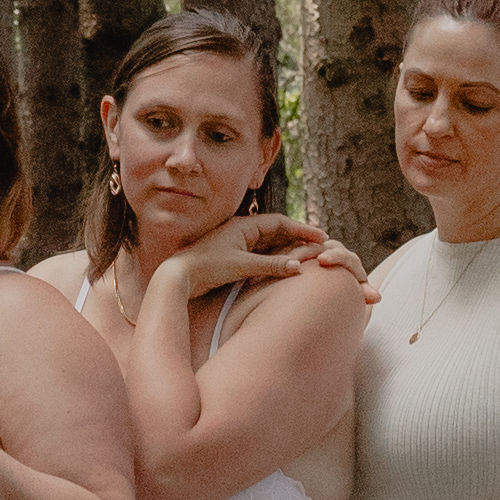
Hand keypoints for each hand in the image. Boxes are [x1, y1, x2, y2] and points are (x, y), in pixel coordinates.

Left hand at [175, 214, 365, 294]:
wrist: (178, 277)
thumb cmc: (207, 267)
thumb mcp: (242, 266)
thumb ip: (271, 265)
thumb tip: (299, 266)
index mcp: (243, 226)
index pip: (279, 222)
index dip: (301, 229)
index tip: (321, 236)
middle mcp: (241, 231)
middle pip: (276, 231)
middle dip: (298, 238)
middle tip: (319, 246)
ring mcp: (237, 244)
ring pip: (268, 244)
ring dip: (287, 249)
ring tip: (307, 256)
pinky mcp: (232, 257)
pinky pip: (260, 254)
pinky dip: (275, 259)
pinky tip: (285, 266)